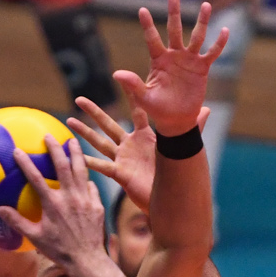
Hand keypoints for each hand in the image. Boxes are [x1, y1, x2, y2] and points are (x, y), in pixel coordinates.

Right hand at [0, 135, 109, 273]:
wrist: (88, 261)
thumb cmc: (59, 251)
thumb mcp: (36, 238)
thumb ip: (17, 222)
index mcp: (53, 204)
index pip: (36, 178)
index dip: (26, 163)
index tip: (18, 150)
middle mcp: (70, 197)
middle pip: (62, 166)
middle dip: (55, 148)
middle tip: (49, 136)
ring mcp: (86, 200)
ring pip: (81, 170)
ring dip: (76, 154)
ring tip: (72, 141)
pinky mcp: (97, 205)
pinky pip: (92, 186)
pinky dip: (86, 179)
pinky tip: (84, 175)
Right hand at [67, 98, 211, 214]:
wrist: (173, 199)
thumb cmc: (178, 174)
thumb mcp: (185, 147)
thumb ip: (194, 127)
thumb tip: (207, 108)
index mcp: (146, 136)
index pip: (137, 111)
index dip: (130, 95)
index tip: (121, 78)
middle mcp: (131, 145)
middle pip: (109, 125)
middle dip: (94, 112)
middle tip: (79, 98)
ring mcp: (124, 159)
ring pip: (100, 142)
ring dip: (84, 133)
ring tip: (68, 121)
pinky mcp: (121, 174)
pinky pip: (102, 166)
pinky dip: (87, 162)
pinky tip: (74, 156)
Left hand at [113, 0, 227, 138]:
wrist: (176, 120)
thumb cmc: (158, 109)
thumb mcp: (144, 97)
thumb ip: (133, 84)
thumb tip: (116, 74)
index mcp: (158, 60)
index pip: (152, 39)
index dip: (148, 25)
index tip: (142, 10)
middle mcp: (174, 55)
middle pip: (174, 30)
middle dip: (174, 13)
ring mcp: (189, 60)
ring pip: (196, 37)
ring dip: (202, 21)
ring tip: (207, 5)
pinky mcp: (202, 68)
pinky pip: (212, 53)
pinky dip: (218, 43)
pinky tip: (225, 30)